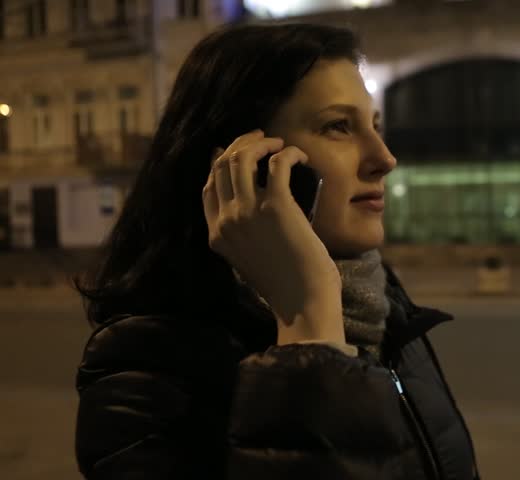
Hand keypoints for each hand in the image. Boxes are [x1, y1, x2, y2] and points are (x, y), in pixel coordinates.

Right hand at [202, 130, 343, 344]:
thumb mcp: (250, 259)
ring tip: (279, 143)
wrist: (303, 302)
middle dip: (240, 144)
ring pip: (242, 158)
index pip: (207, 187)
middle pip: (221, 165)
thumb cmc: (287, 283)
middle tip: (263, 139)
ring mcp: (248, 212)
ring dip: (261, 143)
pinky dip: (289, 153)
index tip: (237, 150)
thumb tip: (254, 204)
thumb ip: (243, 234)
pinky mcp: (277, 206)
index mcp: (216, 235)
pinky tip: (300, 156)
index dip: (220, 162)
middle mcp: (226, 220)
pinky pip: (277, 163)